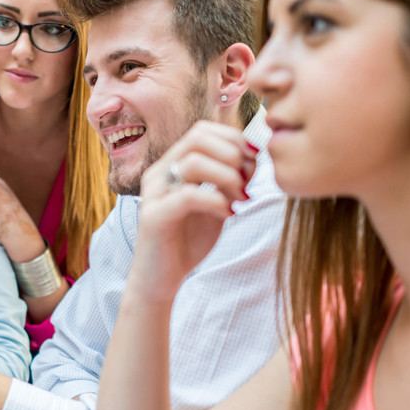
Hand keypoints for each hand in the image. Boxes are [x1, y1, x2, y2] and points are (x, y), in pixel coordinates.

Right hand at [133, 121, 256, 301]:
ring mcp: (153, 193)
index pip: (202, 130)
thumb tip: (255, 156)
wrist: (161, 279)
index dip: (233, 138)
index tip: (254, 162)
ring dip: (227, 177)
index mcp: (171, 165)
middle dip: (233, 154)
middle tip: (247, 182)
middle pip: (197, 137)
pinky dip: (216, 201)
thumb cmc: (188, 239)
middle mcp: (159, 173)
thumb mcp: (215, 203)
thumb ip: (228, 180)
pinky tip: (227, 214)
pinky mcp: (154, 217)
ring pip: (193, 162)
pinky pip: (189, 195)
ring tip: (240, 199)